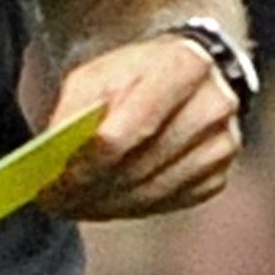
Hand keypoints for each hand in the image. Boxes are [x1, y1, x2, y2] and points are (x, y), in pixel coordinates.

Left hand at [35, 34, 242, 221]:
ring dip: (107, 206)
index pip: (128, 130)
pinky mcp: (219, 173)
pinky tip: (104, 203)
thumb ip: (73, 109)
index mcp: (182, 66)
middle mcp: (213, 105)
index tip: (52, 182)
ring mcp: (222, 144)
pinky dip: (131, 208)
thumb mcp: (94, 73)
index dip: (87, 163)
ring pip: (153, 191)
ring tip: (71, 206)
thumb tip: (55, 159)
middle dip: (91, 191)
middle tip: (54, 204)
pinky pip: (169, 202)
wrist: (174, 73)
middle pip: (140, 166)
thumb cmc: (129, 73)